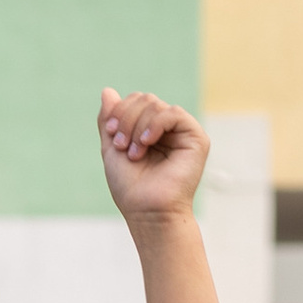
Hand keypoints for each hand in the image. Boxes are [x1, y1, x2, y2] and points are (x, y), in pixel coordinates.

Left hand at [98, 88, 207, 226]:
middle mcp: (166, 128)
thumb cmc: (130, 187)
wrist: (146, 211)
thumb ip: (109, 121)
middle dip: (126, 119)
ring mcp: (181, 132)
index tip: (111, 135)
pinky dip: (155, 125)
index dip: (119, 112)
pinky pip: (174, 113)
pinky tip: (147, 143)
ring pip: (156, 105)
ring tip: (134, 153)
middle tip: (121, 146)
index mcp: (148, 130)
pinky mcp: (195, 137)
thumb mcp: (111, 149)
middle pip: (145, 99)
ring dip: (137, 128)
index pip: (135, 102)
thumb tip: (107, 91)